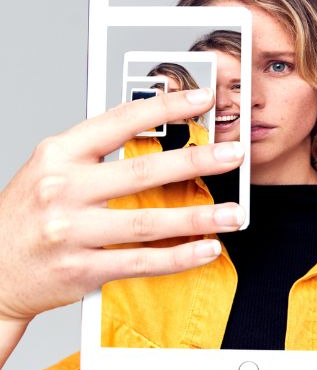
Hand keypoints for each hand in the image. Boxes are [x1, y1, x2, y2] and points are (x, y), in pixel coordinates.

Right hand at [0, 88, 244, 363]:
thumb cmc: (28, 215)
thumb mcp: (50, 169)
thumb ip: (97, 150)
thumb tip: (159, 128)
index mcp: (57, 154)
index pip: (120, 121)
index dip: (167, 107)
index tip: (204, 99)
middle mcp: (62, 190)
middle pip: (144, 171)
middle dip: (198, 161)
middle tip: (235, 154)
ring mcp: (71, 232)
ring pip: (148, 222)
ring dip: (199, 217)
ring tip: (235, 213)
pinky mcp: (80, 270)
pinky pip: (141, 262)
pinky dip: (180, 257)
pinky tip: (208, 249)